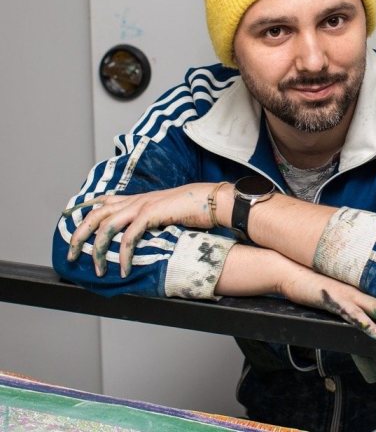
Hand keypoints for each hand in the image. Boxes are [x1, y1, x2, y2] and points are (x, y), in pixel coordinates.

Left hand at [66, 183, 217, 277]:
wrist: (211, 200)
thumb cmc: (193, 209)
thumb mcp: (166, 213)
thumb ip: (151, 221)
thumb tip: (143, 238)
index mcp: (137, 199)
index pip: (103, 202)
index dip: (85, 213)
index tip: (73, 228)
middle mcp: (135, 200)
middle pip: (96, 214)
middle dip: (79, 234)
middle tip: (71, 255)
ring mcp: (142, 205)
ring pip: (106, 226)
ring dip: (97, 250)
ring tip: (97, 270)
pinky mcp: (151, 213)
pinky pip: (128, 237)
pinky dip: (123, 256)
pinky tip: (123, 270)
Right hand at [280, 265, 375, 340]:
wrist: (292, 270)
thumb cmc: (316, 292)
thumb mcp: (340, 321)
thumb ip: (359, 347)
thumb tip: (374, 376)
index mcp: (366, 295)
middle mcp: (363, 293)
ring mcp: (350, 295)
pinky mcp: (334, 300)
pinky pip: (353, 314)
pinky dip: (366, 325)